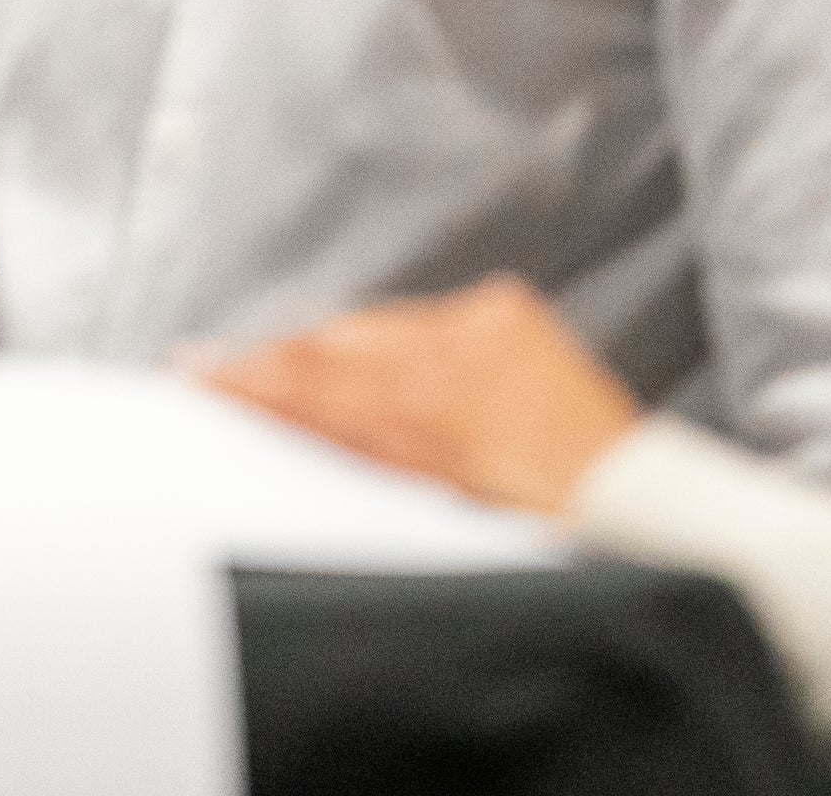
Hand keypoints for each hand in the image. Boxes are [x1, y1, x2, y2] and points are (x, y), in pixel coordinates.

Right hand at [206, 276, 644, 515]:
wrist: (634, 499)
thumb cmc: (543, 522)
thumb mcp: (434, 501)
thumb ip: (352, 446)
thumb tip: (276, 409)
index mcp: (440, 413)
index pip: (318, 383)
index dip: (249, 378)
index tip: (197, 374)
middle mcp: (462, 350)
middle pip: (334, 341)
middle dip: (271, 357)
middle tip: (210, 363)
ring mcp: (486, 321)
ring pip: (372, 324)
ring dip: (325, 346)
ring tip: (272, 363)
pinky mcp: (505, 307)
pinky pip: (420, 317)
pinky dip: (386, 337)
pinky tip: (360, 354)